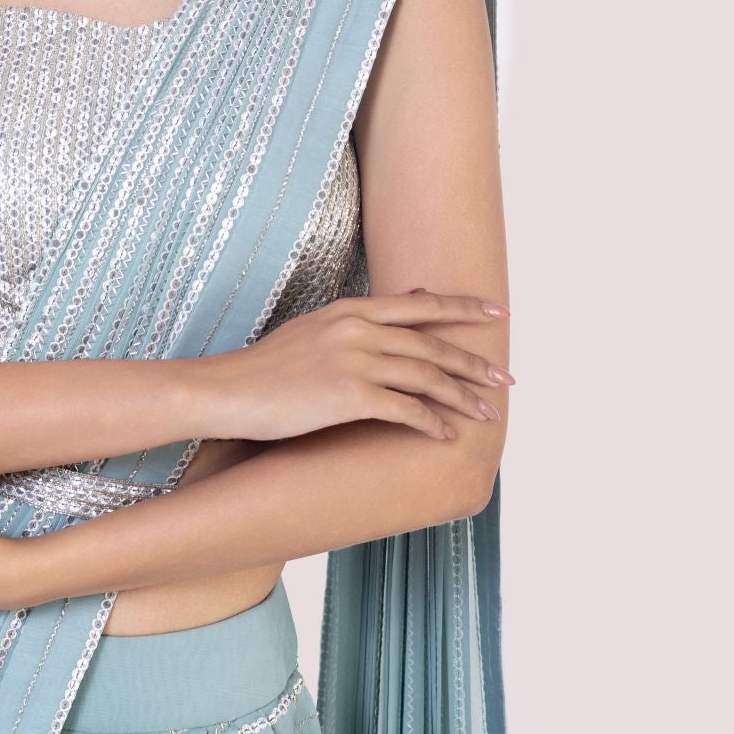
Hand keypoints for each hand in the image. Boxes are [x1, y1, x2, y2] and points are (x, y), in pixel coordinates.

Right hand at [195, 289, 513, 443]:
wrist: (229, 391)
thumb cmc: (268, 367)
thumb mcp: (316, 328)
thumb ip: (360, 318)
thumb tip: (408, 298)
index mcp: (352, 310)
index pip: (422, 305)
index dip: (464, 308)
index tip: (497, 312)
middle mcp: (359, 330)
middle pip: (433, 345)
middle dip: (474, 363)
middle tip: (505, 378)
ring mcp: (356, 361)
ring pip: (427, 378)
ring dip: (463, 398)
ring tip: (487, 414)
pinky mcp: (350, 396)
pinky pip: (407, 410)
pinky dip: (432, 423)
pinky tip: (447, 435)